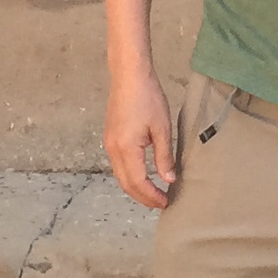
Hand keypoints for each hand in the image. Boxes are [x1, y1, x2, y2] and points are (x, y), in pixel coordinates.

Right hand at [106, 65, 176, 207]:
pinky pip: (118, 165)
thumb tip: (168, 178)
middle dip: (142, 197)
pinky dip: (130, 175)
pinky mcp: (110, 137)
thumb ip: (164, 156)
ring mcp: (109, 144)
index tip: (166, 202)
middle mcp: (113, 149)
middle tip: (160, 202)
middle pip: (126, 184)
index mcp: (126, 148)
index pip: (138, 183)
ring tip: (153, 192)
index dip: (151, 196)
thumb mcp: (162, 128)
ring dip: (135, 188)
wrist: (129, 75)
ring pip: (120, 176)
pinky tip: (142, 175)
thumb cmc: (147, 97)